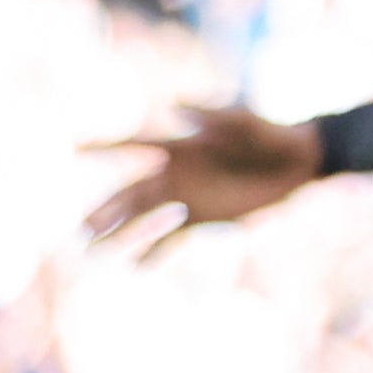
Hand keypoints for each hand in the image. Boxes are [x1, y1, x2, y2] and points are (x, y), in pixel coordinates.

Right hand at [82, 104, 325, 259]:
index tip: (74, 148)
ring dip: (119, 234)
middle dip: (104, 209)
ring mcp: (184, 199)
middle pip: (127, 193)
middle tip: (84, 228)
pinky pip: (170, 240)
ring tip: (98, 249)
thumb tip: (173, 106)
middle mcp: (172, 175)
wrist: (299, 162)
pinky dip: (154, 252)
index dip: (103, 146)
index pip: (132, 144)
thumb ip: (213, 114)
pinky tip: (139, 266)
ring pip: (139, 220)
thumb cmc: (271, 135)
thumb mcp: (247, 120)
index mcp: (178, 147)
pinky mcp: (202, 219)